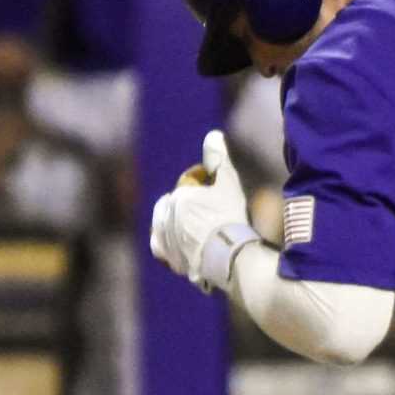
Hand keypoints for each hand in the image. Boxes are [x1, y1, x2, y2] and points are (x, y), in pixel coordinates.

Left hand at [148, 128, 254, 290]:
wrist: (231, 258)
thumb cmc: (231, 218)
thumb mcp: (228, 183)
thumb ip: (218, 157)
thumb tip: (213, 134)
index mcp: (178, 197)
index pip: (189, 187)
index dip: (206, 188)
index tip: (218, 194)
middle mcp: (166, 218)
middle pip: (177, 207)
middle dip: (189, 206)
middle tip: (210, 213)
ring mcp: (165, 239)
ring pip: (167, 226)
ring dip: (178, 224)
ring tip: (198, 229)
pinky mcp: (169, 259)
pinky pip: (162, 249)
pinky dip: (170, 245)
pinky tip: (181, 245)